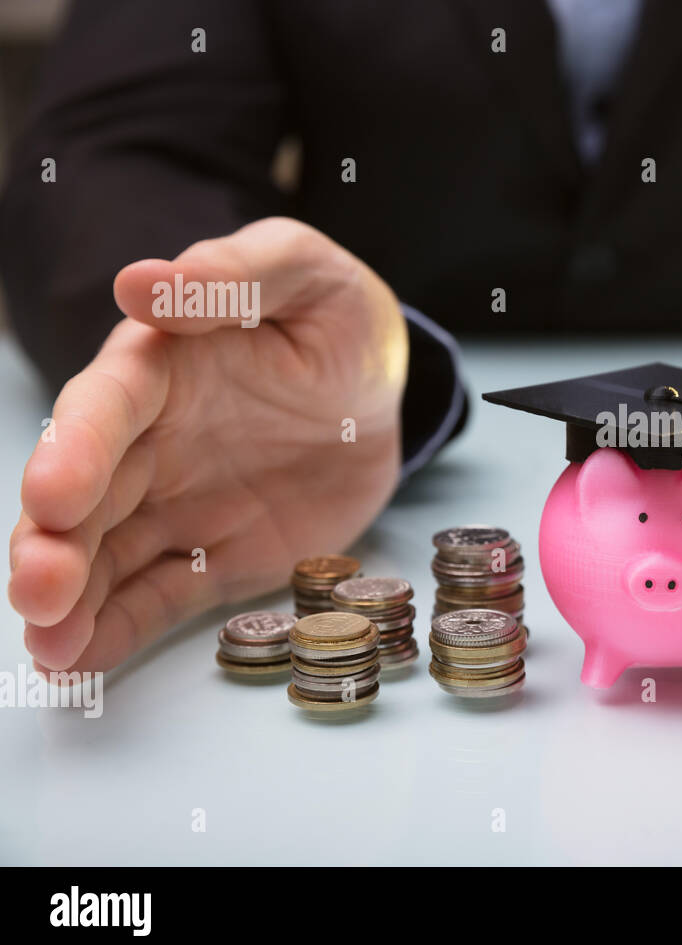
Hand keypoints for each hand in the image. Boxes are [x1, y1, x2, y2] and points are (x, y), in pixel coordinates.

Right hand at [9, 217, 407, 672]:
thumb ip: (234, 276)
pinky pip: (159, 598)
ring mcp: (177, 507)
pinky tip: (79, 666)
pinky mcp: (213, 557)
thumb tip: (145, 283)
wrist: (377, 389)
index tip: (53, 493)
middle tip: (37, 591)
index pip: (106, 410)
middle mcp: (151, 444)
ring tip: (48, 650)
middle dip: (54, 544)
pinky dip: (119, 632)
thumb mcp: (302, 273)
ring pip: (107, 557)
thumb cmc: (331, 316)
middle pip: (88, 496)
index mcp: (161, 369)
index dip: (75, 450)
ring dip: (72, 602)